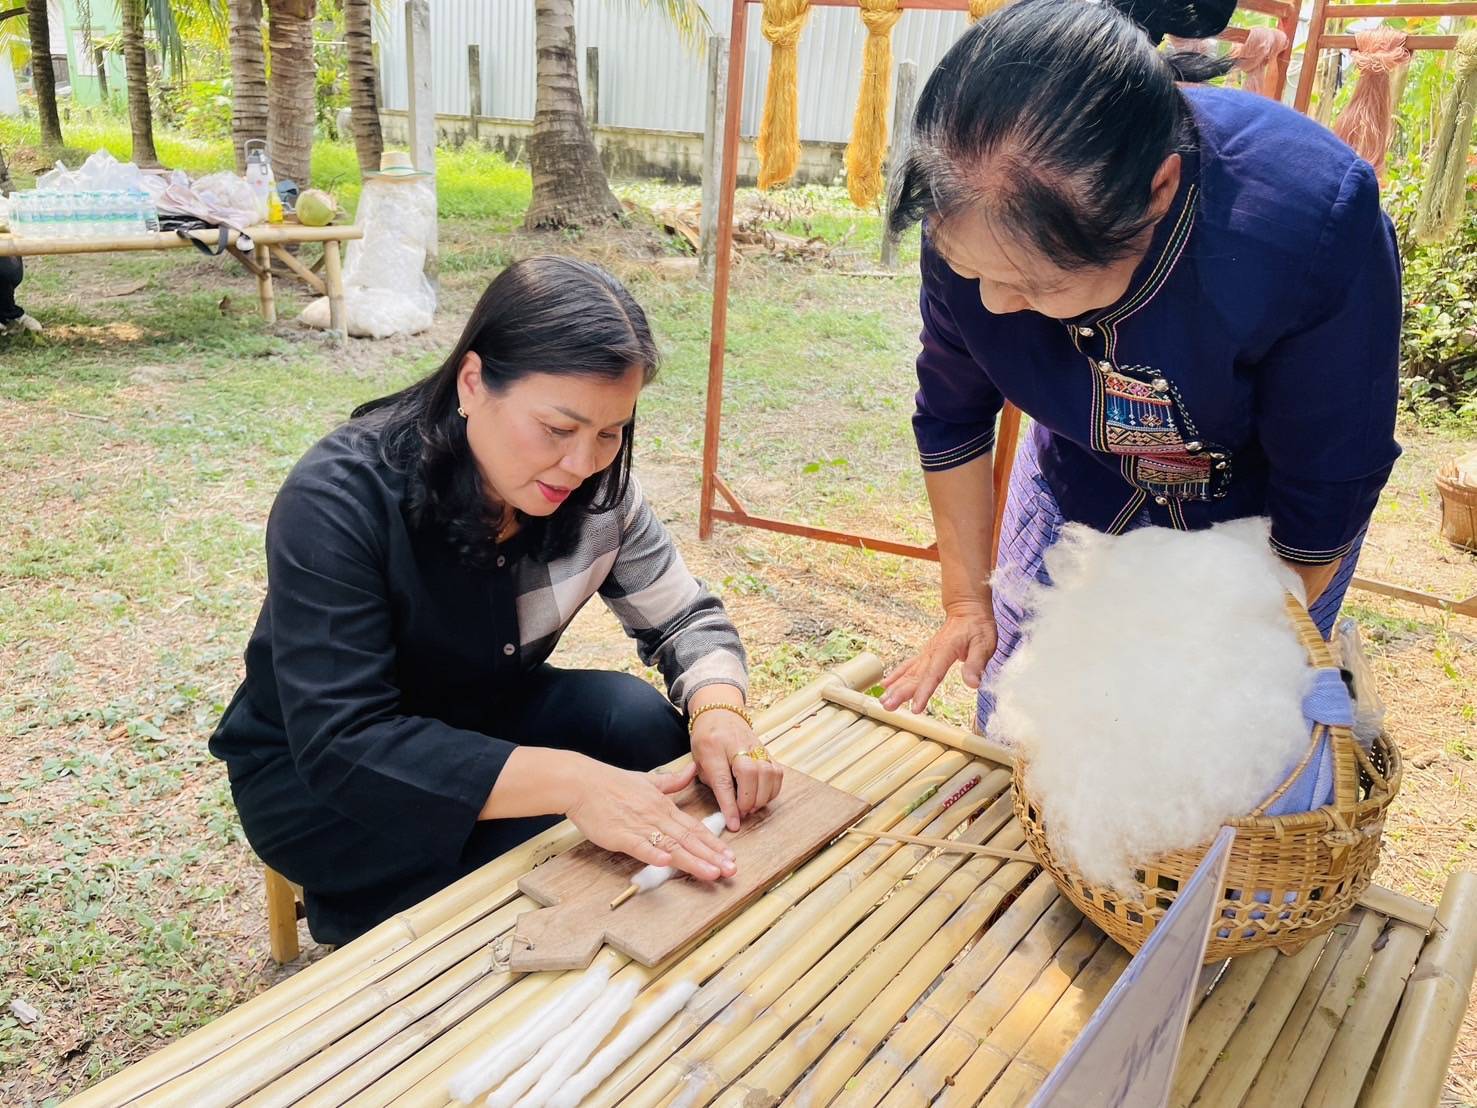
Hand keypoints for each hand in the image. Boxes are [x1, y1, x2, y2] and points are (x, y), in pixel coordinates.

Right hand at [566, 761, 736, 880]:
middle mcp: (657, 817)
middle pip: (689, 839)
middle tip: (731, 870)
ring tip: (712, 873)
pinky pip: (640, 846)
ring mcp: (640, 826)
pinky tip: (667, 863)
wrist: (583, 783)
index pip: (694, 827)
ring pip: (672, 845)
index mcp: (664, 806)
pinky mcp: (620, 835)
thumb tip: (692, 770)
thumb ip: (673, 781)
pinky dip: (654, 854)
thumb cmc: (612, 783)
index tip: (729, 856)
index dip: (713, 843)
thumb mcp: (649, 780)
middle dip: (712, 856)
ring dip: (693, 860)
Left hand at [690, 708, 783, 831]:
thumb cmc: (706, 740)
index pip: (723, 780)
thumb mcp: (698, 760)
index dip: (729, 805)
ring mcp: (755, 746)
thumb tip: (730, 809)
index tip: (734, 824)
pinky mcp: (767, 750)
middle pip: (750, 774)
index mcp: (712, 747)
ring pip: (768, 773)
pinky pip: (777, 772)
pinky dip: (772, 789)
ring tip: (751, 807)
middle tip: (742, 813)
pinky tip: (762, 796)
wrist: (720, 713)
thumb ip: (712, 782)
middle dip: (748, 800)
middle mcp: (736, 745)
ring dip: (762, 797)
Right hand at [880, 600, 997, 712]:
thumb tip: (973, 683)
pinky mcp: (925, 655)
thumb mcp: (984, 643)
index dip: (923, 692)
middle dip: (900, 692)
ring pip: (908, 672)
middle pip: (914, 676)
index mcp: (945, 651)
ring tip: (883, 701)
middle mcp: (931, 653)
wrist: (966, 610)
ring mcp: (926, 654)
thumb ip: (976, 663)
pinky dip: (896, 676)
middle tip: (889, 706)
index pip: (933, 675)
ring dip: (895, 687)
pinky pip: (907, 666)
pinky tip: (885, 685)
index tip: (915, 708)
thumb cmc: (977, 626)